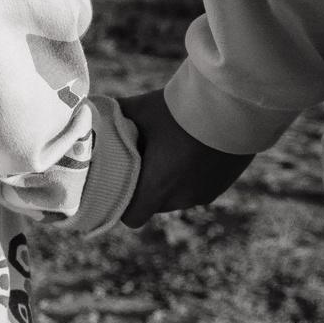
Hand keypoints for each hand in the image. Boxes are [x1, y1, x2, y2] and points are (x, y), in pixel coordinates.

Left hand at [119, 87, 255, 227]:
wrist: (234, 105)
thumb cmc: (181, 108)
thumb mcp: (141, 109)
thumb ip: (112, 117)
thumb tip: (89, 113)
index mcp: (158, 186)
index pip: (131, 217)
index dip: (121, 204)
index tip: (117, 183)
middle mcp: (181, 199)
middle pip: (152, 206)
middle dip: (144, 187)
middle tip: (141, 159)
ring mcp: (203, 195)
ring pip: (175, 198)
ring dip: (168, 182)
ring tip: (168, 153)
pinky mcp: (220, 187)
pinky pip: (195, 190)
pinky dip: (189, 178)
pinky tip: (189, 151)